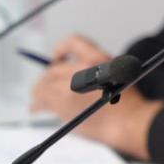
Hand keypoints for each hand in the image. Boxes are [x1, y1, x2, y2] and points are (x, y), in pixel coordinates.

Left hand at [28, 33, 159, 159]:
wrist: (127, 121)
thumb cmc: (126, 105)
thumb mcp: (118, 75)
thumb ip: (96, 70)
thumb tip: (71, 76)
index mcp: (99, 59)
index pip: (73, 42)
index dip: (61, 48)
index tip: (56, 57)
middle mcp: (83, 68)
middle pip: (53, 70)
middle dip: (47, 78)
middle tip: (45, 86)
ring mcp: (71, 85)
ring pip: (43, 85)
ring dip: (39, 92)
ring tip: (38, 100)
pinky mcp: (63, 102)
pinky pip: (41, 101)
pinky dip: (36, 105)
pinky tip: (36, 109)